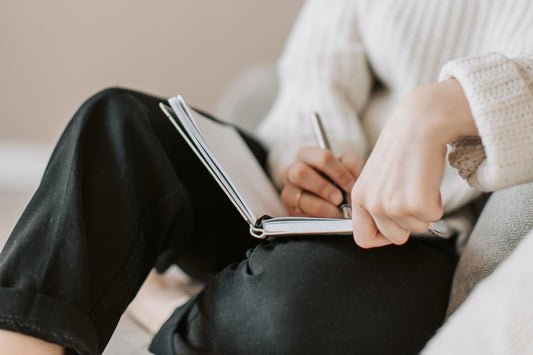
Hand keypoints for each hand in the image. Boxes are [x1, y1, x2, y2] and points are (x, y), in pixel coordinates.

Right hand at [281, 147, 363, 217]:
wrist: (331, 198)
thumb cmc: (339, 178)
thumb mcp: (348, 166)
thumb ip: (352, 165)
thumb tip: (351, 181)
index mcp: (306, 155)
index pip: (323, 158)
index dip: (340, 173)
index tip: (351, 186)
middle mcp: (291, 171)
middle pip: (300, 173)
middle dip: (324, 188)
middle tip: (340, 199)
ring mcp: (288, 192)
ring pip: (300, 198)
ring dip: (323, 207)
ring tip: (338, 213)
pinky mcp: (289, 211)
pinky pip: (302, 216)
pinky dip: (319, 219)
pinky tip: (330, 219)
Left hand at [351, 79, 477, 247]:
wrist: (418, 124)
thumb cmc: (402, 149)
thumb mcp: (377, 178)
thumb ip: (378, 204)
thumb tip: (392, 232)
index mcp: (358, 197)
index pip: (363, 239)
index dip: (382, 237)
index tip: (395, 226)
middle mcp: (371, 203)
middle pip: (395, 238)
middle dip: (409, 222)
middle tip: (412, 194)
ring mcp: (392, 205)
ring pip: (416, 228)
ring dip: (424, 210)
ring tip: (418, 182)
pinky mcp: (416, 203)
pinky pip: (434, 218)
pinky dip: (437, 202)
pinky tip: (428, 180)